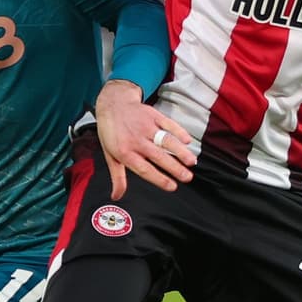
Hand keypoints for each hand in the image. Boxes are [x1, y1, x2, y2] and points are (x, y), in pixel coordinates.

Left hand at [95, 80, 195, 198]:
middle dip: (174, 168)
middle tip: (187, 177)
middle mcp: (136, 140)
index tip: (172, 187)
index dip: (159, 179)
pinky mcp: (153, 116)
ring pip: (166, 140)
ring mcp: (146, 127)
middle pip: (158, 156)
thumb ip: (117, 177)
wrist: (113, 105)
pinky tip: (188, 141)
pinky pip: (168, 124)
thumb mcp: (110, 156)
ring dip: (180, 151)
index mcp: (125, 152)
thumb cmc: (111, 133)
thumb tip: (116, 196)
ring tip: (192, 162)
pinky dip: (179, 132)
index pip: (144, 169)